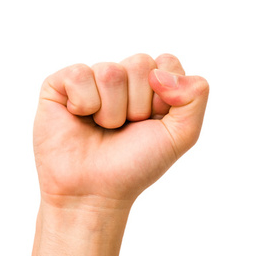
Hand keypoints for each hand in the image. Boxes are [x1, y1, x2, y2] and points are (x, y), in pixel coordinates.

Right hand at [33, 53, 208, 210]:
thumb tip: (161, 71)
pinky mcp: (60, 84)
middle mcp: (123, 79)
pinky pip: (80, 74)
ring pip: (111, 72)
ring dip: (111, 111)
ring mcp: (92, 79)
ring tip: (103, 128)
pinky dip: (84, 104)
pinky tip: (80, 118)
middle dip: (138, 105)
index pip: (167, 62)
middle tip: (126, 128)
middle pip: (141, 64)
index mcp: (153, 87)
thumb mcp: (181, 135)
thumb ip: (195, 97)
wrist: (94, 192)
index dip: (165, 96)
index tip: (153, 122)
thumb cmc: (136, 165)